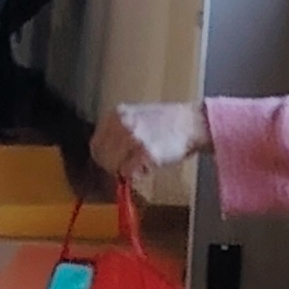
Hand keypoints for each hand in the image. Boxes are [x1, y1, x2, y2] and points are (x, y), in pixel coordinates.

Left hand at [93, 99, 211, 182]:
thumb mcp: (135, 118)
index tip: (113, 164)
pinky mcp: (146, 153)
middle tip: (128, 169)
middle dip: (114, 167)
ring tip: (142, 163)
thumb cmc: (166, 123)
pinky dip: (139, 174)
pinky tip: (151, 165)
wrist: (191, 123)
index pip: (96, 145)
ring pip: (116, 167)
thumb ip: (117, 133)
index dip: (104, 158)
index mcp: (115, 115)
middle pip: (103, 158)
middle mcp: (121, 124)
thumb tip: (106, 156)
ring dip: (127, 170)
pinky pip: (131, 173)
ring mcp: (133, 138)